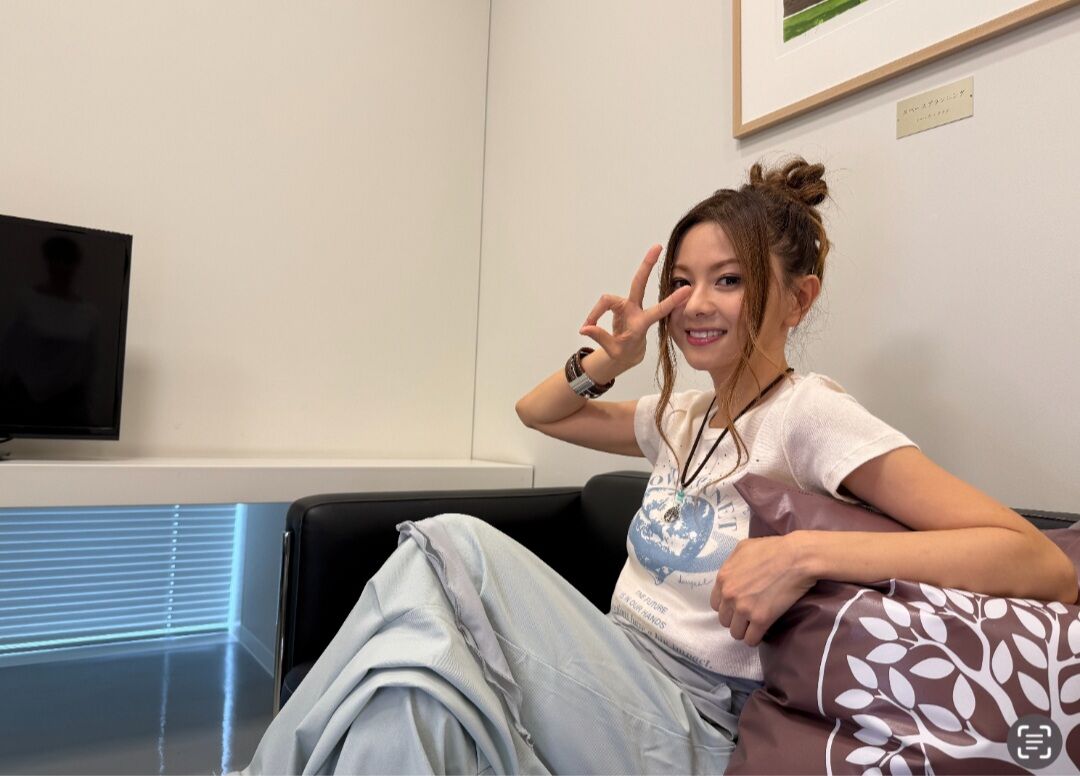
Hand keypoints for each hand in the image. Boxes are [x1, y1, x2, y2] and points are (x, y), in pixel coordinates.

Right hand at [579, 245, 691, 369]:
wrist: (626, 354)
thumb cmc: (625, 352)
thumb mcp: (614, 350)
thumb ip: (601, 337)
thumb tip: (585, 328)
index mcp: (642, 323)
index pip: (658, 310)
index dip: (672, 301)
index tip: (687, 291)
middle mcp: (635, 310)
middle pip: (638, 283)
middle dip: (647, 265)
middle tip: (657, 246)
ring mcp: (626, 306)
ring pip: (610, 298)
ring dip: (597, 311)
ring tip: (587, 326)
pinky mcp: (617, 306)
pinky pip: (602, 306)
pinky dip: (594, 316)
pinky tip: (588, 326)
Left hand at [709, 533, 816, 646]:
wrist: (796, 557)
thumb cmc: (773, 548)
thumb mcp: (744, 548)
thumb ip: (732, 563)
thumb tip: (731, 573)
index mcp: (723, 578)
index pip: (716, 604)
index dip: (727, 606)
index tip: (737, 606)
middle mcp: (729, 595)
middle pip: (724, 619)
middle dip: (735, 619)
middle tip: (748, 616)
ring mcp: (744, 609)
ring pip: (736, 632)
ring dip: (744, 630)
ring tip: (754, 626)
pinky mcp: (761, 619)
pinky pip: (751, 639)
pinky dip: (755, 638)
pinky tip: (762, 632)